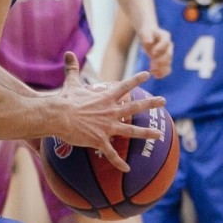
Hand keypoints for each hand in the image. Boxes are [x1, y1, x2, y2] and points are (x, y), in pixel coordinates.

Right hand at [57, 52, 165, 172]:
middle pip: (135, 107)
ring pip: (131, 131)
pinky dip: (119, 162)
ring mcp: (107, 127)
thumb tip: (68, 53)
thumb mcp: (71, 82)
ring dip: (146, 132)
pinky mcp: (99, 140)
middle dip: (151, 104)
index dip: (137, 79)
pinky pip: (112, 154)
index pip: (125, 86)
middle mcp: (110, 111)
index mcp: (105, 97)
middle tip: (164, 101)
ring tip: (159, 134)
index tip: (148, 74)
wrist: (58, 116)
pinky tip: (127, 169)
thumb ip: (72, 68)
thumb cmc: (65, 100)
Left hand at [137, 25, 173, 78]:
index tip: (152, 53)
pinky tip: (155, 76)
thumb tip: (148, 42)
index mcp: (165, 36)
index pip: (165, 42)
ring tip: (153, 72)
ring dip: (162, 69)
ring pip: (168, 63)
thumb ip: (146, 36)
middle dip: (161, 61)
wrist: (149, 36)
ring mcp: (168, 53)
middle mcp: (169, 45)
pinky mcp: (165, 60)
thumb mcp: (145, 32)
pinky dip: (162, 73)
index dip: (160, 48)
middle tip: (152, 65)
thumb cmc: (147, 32)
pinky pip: (167, 68)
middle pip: (168, 54)